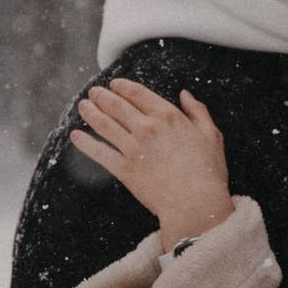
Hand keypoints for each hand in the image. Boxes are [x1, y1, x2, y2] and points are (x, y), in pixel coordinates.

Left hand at [70, 79, 236, 244]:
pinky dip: (85, 143)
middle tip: (93, 92)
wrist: (194, 203)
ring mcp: (133, 148)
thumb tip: (185, 95)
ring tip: (83, 106)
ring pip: (105, 125)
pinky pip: (99, 152)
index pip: (139, 94)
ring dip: (91, 113)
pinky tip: (76, 136)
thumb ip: (198, 111)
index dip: (123, 87)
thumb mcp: (211, 135)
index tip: (114, 84)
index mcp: (168, 117)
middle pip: (117, 106)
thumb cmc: (207, 171)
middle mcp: (147, 128)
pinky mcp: (124, 169)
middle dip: (102, 96)